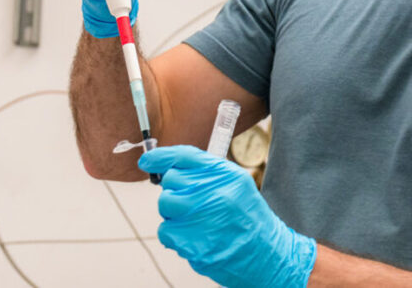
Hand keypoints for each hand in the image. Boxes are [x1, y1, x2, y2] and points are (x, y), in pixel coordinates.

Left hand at [139, 145, 315, 287]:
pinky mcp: (192, 242)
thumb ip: (206, 173)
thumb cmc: (246, 217)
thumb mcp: (236, 184)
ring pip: (165, 204)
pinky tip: (196, 237)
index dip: (160, 157)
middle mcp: (213, 192)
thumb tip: (167, 165)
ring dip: (174, 213)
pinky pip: (165, 230)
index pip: (184, 156)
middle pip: (171, 180)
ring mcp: (201, 218)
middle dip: (176, 191)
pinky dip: (175, 235)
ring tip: (197, 221)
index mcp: (225, 174)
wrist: (265, 254)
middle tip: (195, 203)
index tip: (146, 161)